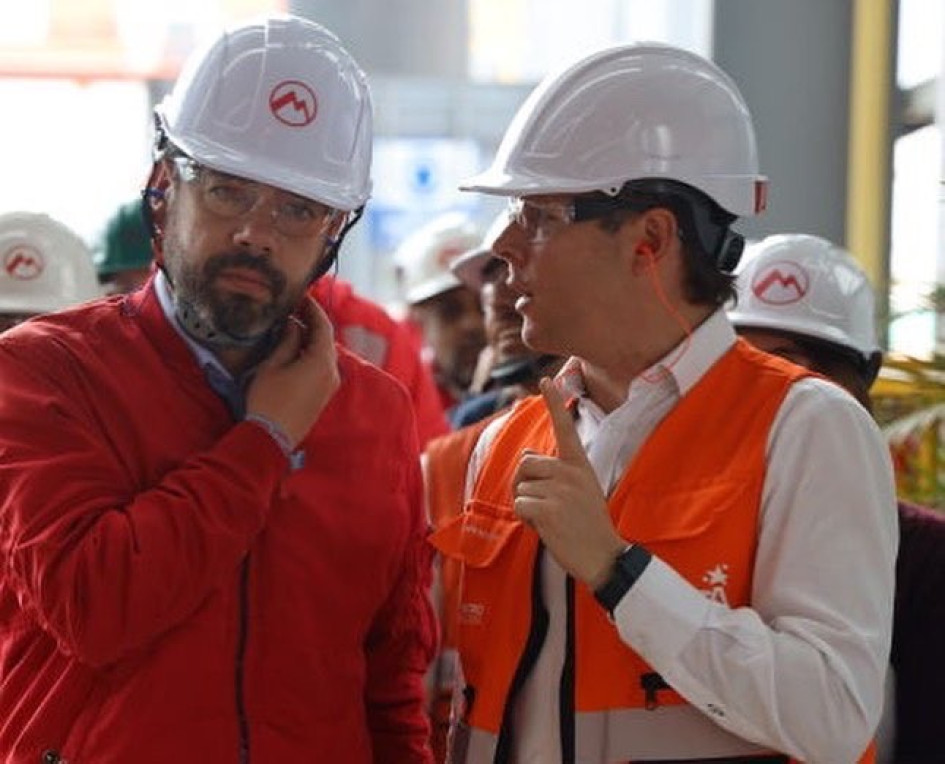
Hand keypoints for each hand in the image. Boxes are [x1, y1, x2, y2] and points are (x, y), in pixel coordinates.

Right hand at [245, 296, 339, 446]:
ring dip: (311, 340)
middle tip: (295, 309)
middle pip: (326, 339)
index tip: (302, 296)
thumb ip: (288, 341)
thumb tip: (295, 325)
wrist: (271, 438)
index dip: (313, 309)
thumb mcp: (273, 365)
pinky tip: (296, 351)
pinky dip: (312, 355)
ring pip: (324, 354)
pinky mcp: (324, 396)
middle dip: (312, 323)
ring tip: (292, 327)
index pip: (323, 326)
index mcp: (322, 362)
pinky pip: (322, 368)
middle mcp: (333, 373)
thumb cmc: (268, 400)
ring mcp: (330, 386)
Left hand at [513, 378, 625, 587]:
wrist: (605, 557)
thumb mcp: (580, 491)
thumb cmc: (588, 526)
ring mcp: (560, 490)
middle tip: (547, 506)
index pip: (565, 429)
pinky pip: (519, 505)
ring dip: (527, 506)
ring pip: (520, 488)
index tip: (546, 380)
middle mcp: (570, 472)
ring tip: (552, 520)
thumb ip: (556, 473)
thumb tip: (527, 455)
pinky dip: (526, 520)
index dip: (555, 403)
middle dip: (526, 484)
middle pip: (525, 463)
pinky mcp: (548, 509)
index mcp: (580, 466)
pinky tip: (546, 530)